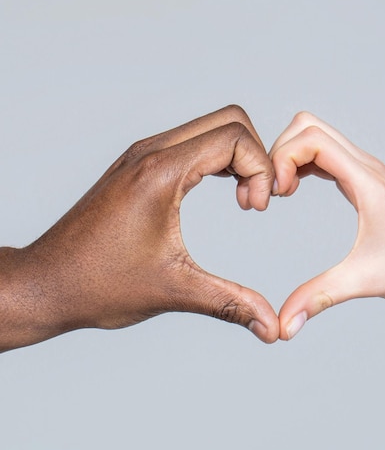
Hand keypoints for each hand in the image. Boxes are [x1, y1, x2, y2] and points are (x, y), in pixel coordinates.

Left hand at [0, 105, 278, 350]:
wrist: (46, 283)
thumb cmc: (98, 285)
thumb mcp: (174, 291)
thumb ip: (231, 303)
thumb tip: (273, 329)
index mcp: (160, 173)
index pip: (233, 136)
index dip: (261, 168)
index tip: (257, 209)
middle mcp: (150, 152)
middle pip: (228, 120)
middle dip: (256, 157)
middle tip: (255, 202)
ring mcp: (141, 156)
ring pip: (209, 127)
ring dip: (237, 158)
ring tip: (243, 200)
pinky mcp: (137, 166)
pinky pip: (189, 143)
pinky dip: (216, 160)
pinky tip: (220, 193)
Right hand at [271, 112, 384, 343]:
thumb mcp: (365, 280)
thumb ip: (320, 298)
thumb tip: (283, 325)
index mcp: (365, 179)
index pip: (312, 138)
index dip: (283, 158)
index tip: (275, 196)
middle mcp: (364, 166)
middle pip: (308, 126)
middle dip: (279, 151)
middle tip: (271, 192)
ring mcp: (363, 169)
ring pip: (315, 135)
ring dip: (288, 156)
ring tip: (278, 193)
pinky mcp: (362, 179)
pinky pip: (324, 154)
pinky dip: (301, 163)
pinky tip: (294, 191)